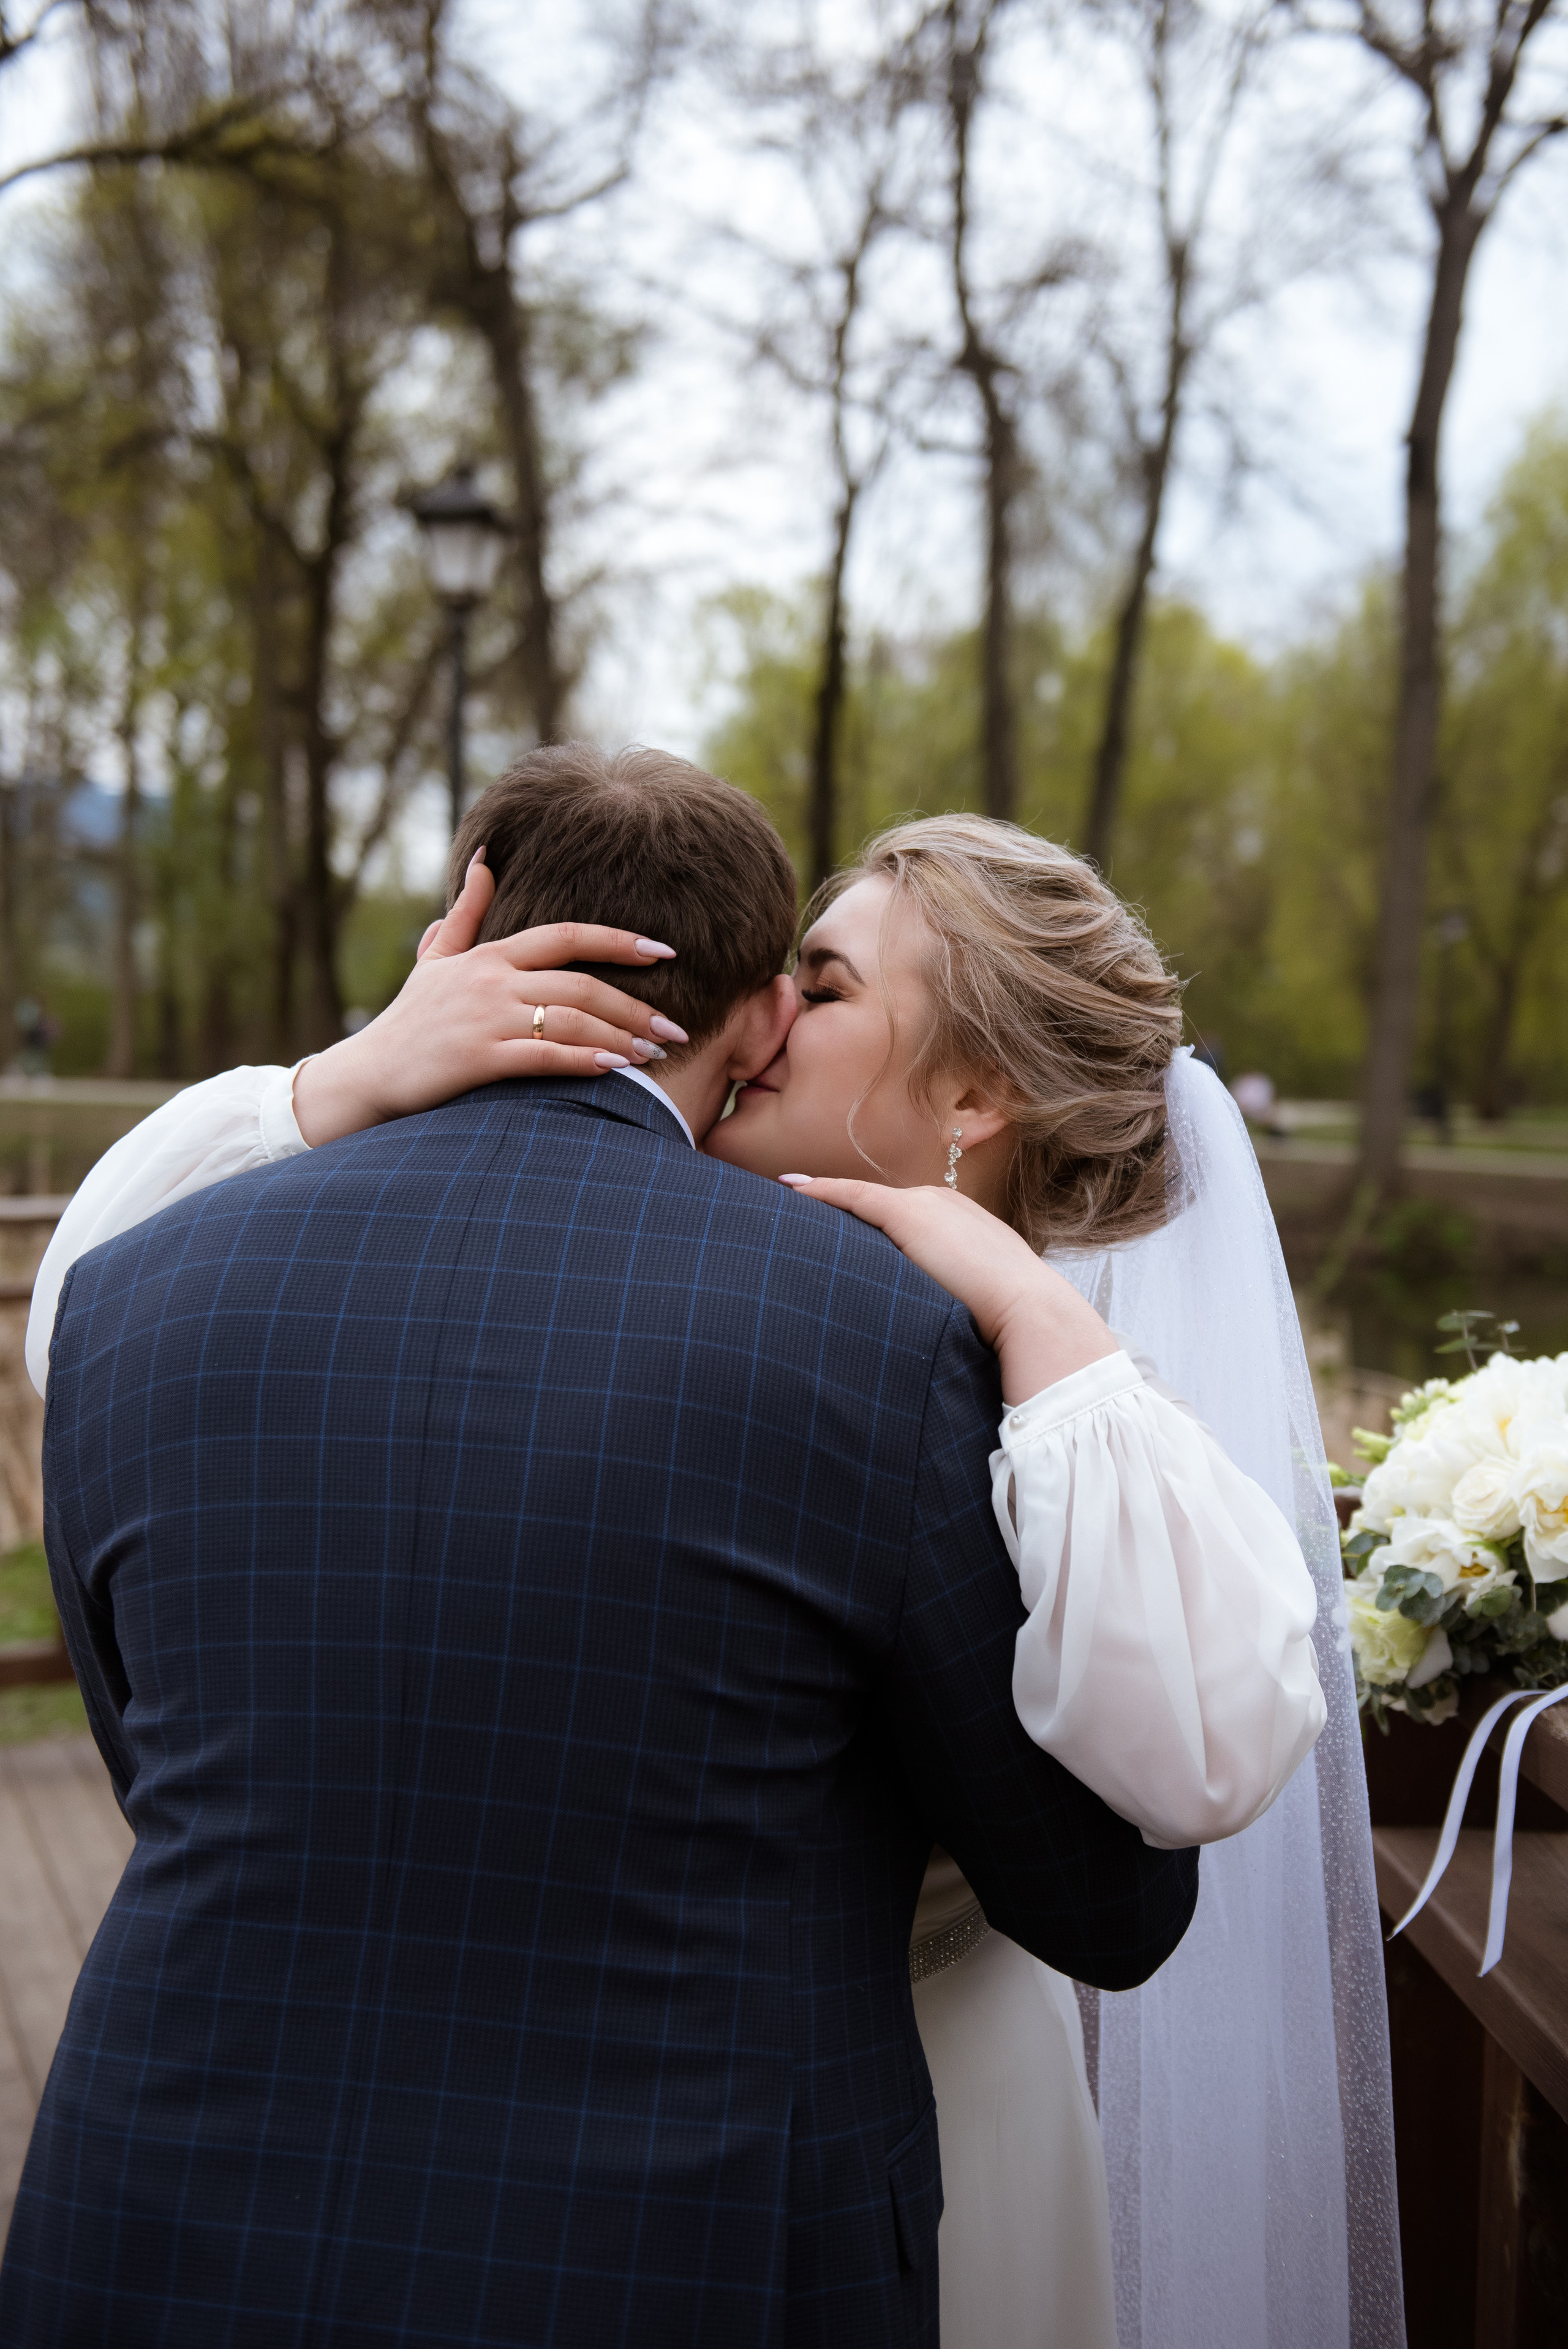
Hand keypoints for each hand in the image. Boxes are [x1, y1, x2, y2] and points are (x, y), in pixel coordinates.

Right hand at [292, 850, 686, 1145]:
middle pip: (581, 984)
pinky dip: (584, 1061)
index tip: (664, 950)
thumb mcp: (434, 960)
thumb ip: (466, 914)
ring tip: (656, 1053)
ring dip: (621, 1037)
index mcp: (489, 956)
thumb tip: (483, 861)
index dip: (618, 940)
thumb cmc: (409, 1022)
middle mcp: (492, 981)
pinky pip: (544, 1056)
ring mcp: (486, 1019)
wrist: (367, 1075)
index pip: (566, 936)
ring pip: (571, 1020)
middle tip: (675, 1026)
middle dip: (636, 1005)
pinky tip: (617, 1070)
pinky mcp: (479, 1058)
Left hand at [775, 1176, 1118, 1403]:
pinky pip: (851, 1197)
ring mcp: (926, 1206)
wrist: (1031, 1314)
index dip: (863, 1218)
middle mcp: (942, 1204)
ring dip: (821, 1200)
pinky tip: (789, 1189)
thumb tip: (927, 1336)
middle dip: (837, 1208)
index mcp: (960, 1225)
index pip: (900, 1217)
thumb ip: (948, 1305)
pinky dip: (819, 1192)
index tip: (833, 1223)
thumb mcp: (976, 1307)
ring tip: (782, 1199)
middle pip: (875, 1205)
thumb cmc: (1009, 1327)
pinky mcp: (909, 1214)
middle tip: (793, 1210)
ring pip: (860, 1199)